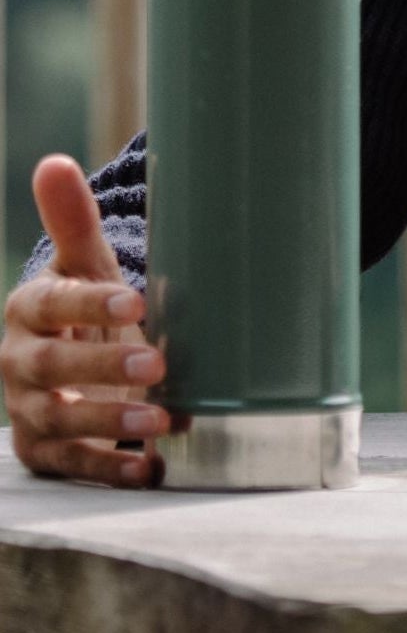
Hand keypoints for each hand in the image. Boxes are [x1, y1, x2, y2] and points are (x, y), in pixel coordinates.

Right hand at [1, 154, 168, 485]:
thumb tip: (54, 162)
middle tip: (157, 360)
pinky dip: (109, 470)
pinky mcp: (41, 452)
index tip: (136, 299)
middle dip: (102, 365)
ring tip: (162, 418)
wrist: (66, 357)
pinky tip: (150, 468)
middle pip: (52, 368)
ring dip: (110, 423)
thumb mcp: (82, 261)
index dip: (88, 303)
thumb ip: (71, 218)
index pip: (50, 305)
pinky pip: (70, 466)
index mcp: (27, 309)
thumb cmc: (82, 301)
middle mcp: (17, 363)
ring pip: (59, 420)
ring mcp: (27, 411)